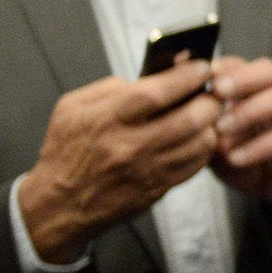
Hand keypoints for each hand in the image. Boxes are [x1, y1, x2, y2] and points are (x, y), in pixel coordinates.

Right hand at [17, 60, 220, 262]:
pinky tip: (199, 138)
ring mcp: (147, 171)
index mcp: (105, 120)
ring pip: (200, 143)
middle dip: (209, 100)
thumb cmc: (65, 151)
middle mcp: (129, 146)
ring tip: (208, 115)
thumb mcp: (72, 108)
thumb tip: (153, 77)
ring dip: (212, 124)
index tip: (202, 67)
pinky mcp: (158, 189)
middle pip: (189, 118)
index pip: (156, 93)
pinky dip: (204, 148)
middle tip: (213, 92)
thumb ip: (110, 87)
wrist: (58, 205)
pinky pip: (196, 165)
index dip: (186, 77)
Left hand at [210, 56, 271, 211]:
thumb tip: (169, 108)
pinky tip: (236, 158)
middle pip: (269, 71)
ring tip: (222, 129)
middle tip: (216, 91)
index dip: (220, 66)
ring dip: (248, 111)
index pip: (243, 64)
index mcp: (257, 91)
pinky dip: (258, 147)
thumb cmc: (249, 158)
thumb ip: (198, 126)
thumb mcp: (216, 142)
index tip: (197, 76)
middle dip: (241, 78)